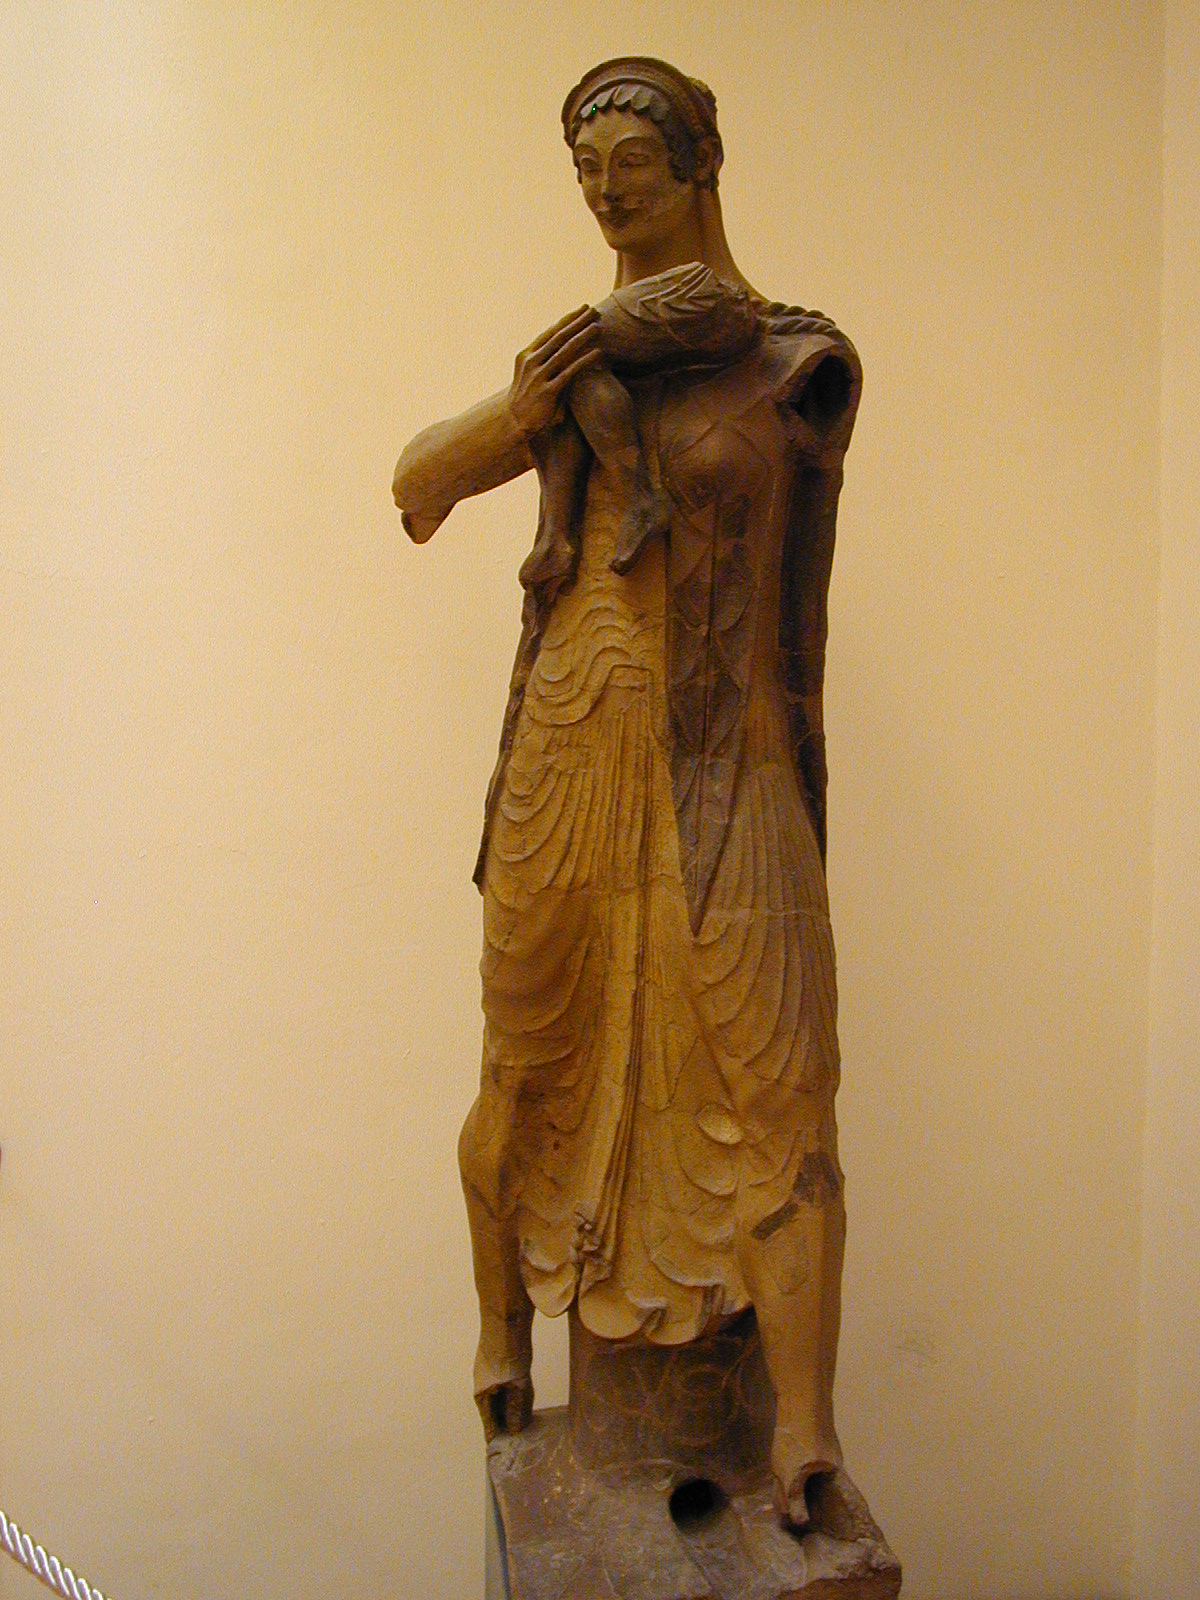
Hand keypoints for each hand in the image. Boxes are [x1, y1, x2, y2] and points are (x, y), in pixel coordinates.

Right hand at [507, 306, 600, 437]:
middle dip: (577, 322)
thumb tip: (564, 346)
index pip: (550, 332)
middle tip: (594, 310)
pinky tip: (597, 353)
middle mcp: (531, 362)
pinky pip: (569, 372)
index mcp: (527, 355)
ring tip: (598, 326)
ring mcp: (538, 376)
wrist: (514, 422)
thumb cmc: (527, 398)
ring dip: (582, 337)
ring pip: (564, 351)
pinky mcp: (547, 391)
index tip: (583, 308)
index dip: (568, 319)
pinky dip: (584, 361)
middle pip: (558, 337)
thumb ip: (544, 360)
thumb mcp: (531, 374)